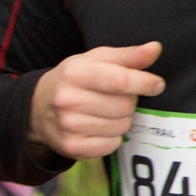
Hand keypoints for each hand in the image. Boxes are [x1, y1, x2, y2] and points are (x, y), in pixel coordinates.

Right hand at [29, 42, 165, 160]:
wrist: (39, 108)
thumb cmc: (76, 80)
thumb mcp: (97, 60)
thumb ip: (128, 55)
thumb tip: (156, 48)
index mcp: (74, 73)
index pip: (119, 80)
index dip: (144, 83)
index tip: (157, 84)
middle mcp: (67, 100)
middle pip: (125, 106)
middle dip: (129, 101)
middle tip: (115, 97)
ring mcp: (68, 126)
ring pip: (121, 126)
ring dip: (122, 119)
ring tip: (105, 111)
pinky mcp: (72, 147)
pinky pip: (112, 144)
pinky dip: (112, 137)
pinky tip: (98, 127)